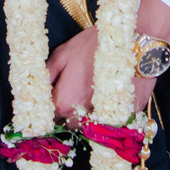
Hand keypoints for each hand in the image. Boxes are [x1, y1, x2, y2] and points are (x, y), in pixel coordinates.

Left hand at [48, 0, 169, 118]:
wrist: (134, 42)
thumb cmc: (97, 44)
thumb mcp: (63, 53)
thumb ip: (46, 75)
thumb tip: (34, 90)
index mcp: (64, 102)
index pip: (48, 118)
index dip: (50, 109)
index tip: (55, 99)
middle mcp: (82, 116)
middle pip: (68, 125)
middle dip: (67, 113)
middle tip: (74, 92)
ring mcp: (104, 120)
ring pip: (88, 127)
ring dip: (86, 116)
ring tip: (91, 93)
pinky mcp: (124, 118)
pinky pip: (110, 123)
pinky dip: (107, 115)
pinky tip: (108, 96)